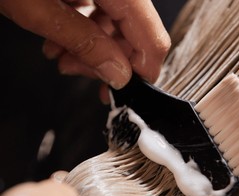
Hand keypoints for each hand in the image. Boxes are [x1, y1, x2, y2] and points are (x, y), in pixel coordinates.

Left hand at [0, 0, 170, 88]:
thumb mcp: (37, 9)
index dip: (143, 71)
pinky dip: (84, 31)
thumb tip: (119, 75)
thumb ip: (84, 43)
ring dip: (93, 48)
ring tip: (62, 57)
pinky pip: (103, 12)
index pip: (150, 36)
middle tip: (82, 74)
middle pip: (135, 32)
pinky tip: (61, 39)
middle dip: (110, 60)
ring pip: (118, 25)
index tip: (126, 92)